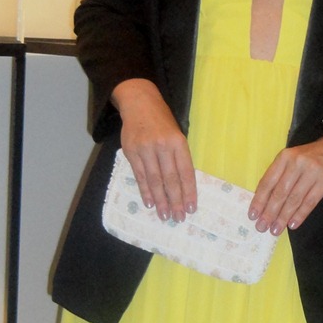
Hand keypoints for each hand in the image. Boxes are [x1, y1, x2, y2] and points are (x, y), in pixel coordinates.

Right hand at [112, 79, 196, 220]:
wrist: (139, 103)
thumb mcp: (177, 135)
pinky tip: (150, 203)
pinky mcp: (131, 152)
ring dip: (160, 200)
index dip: (189, 192)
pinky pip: (140, 176)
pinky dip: (145, 191)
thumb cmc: (162, 122)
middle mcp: (162, 146)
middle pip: (170, 179)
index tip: (191, 208)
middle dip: (175, 201)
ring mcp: (145, 149)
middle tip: (178, 218)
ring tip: (165, 215)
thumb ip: (179, 158)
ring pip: (154, 180)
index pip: (186, 172)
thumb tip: (183, 187)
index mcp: (178, 142)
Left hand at [249, 136, 322, 234]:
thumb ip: (281, 176)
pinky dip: (300, 215)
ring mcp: (312, 172)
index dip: (259, 200)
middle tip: (262, 227)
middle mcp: (296, 163)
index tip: (253, 215)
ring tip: (276, 230)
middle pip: (280, 192)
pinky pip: (309, 202)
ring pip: (294, 199)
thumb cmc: (314, 156)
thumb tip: (266, 202)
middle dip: (269, 212)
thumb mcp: (293, 159)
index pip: (268, 182)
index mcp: (284, 157)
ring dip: (283, 217)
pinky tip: (292, 224)